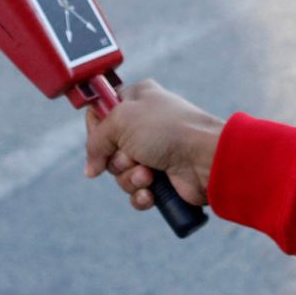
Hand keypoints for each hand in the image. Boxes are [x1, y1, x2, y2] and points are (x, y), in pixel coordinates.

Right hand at [84, 78, 224, 212]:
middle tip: (133, 157)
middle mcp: (144, 125)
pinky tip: (152, 192)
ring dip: (131, 178)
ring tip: (149, 174)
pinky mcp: (162, 179)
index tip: (103, 139)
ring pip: (121, 174)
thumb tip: (91, 169)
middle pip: (108, 149)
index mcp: (137, 99)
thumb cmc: (166, 129)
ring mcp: (154, 153)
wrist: (204, 158)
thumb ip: (96, 140)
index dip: (97, 130)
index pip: (101, 113)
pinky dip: (141, 195)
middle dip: (118, 160)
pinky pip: (136, 192)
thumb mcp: (120, 120)